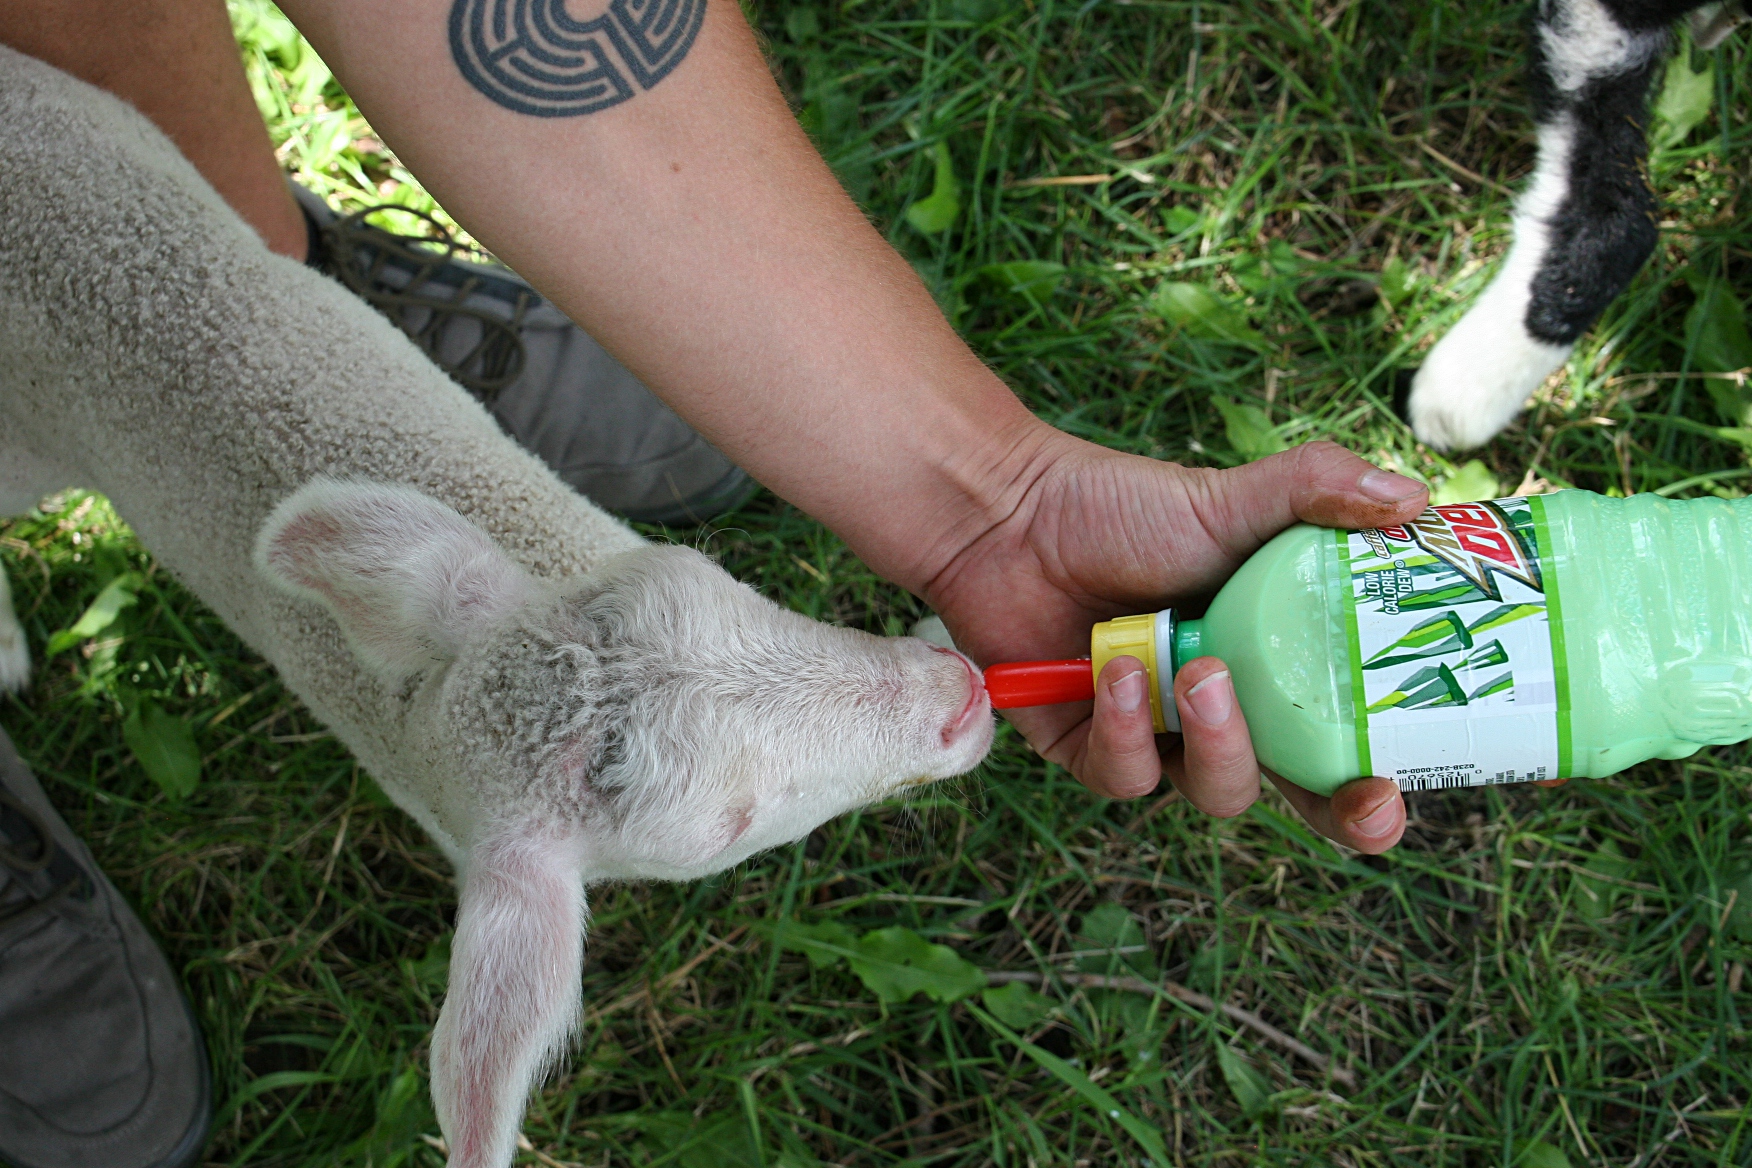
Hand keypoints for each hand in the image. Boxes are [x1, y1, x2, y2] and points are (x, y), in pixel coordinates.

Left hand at [920, 430, 1428, 853]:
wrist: (1011, 514)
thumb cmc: (1122, 508)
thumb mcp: (1229, 497)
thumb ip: (1318, 490)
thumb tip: (1415, 497)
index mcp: (1277, 670)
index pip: (1346, 748)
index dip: (1377, 787)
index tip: (1401, 785)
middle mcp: (1224, 717)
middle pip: (1300, 798)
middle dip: (1337, 813)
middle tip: (1359, 794)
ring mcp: (1158, 740)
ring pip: (1217, 790)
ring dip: (1223, 742)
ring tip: (1197, 668)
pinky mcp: (1088, 752)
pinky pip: (1125, 776)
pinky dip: (1125, 726)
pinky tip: (1112, 667)